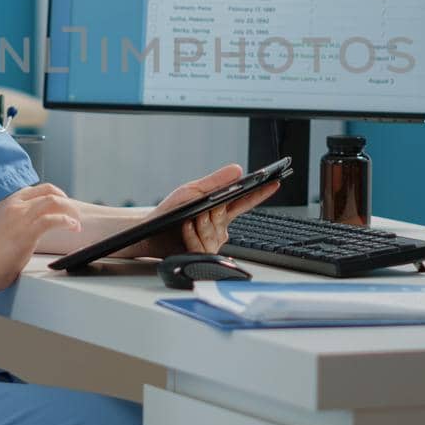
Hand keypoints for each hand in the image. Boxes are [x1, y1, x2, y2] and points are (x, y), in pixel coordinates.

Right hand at [0, 183, 80, 292]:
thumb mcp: (6, 229)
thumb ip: (19, 223)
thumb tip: (37, 227)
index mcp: (10, 204)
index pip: (38, 189)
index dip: (56, 194)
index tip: (64, 205)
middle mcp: (16, 206)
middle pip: (49, 191)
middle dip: (66, 201)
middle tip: (74, 213)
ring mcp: (22, 217)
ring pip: (54, 201)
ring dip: (70, 210)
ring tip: (76, 222)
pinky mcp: (28, 231)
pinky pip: (54, 219)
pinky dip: (67, 222)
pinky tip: (73, 227)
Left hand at [136, 163, 279, 257]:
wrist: (149, 232)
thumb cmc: (169, 212)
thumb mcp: (191, 192)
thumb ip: (215, 182)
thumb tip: (238, 170)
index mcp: (219, 209)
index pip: (245, 201)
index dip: (261, 193)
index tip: (274, 182)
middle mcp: (220, 226)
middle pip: (226, 217)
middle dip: (212, 212)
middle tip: (200, 210)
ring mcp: (213, 242)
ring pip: (215, 233)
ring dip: (199, 225)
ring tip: (187, 221)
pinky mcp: (202, 254)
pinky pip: (203, 245)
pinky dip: (191, 235)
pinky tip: (185, 229)